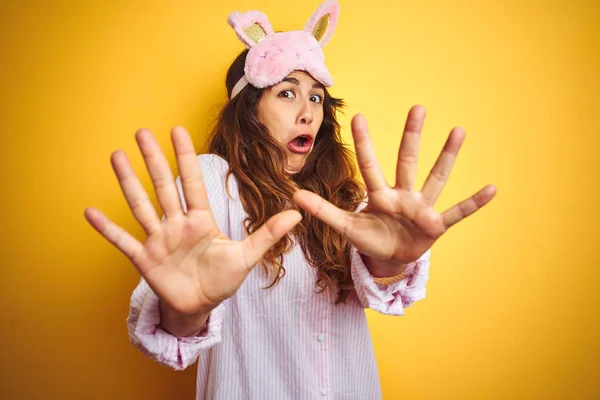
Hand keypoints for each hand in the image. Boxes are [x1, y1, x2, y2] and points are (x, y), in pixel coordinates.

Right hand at [84, 127, 301, 314]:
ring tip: (116, 156)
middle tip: (142, 131)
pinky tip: (89, 212)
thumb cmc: (221, 280)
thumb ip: (268, 235)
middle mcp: (177, 225)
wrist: (200, 307)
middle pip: (163, 186)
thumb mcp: (246, 257)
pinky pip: (122, 241)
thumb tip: (296, 214)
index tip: (177, 130)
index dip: (185, 157)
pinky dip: (107, 228)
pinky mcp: (144, 259)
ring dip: (128, 182)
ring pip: (141, 205)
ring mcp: (158, 240)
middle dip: (153, 159)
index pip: (192, 183)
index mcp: (201, 221)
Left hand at [293, 105, 495, 267]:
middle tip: (417, 107)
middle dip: (411, 136)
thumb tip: (293, 196)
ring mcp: (421, 208)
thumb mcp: (345, 227)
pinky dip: (473, 204)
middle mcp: (403, 195)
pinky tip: (492, 188)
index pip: (370, 165)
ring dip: (447, 156)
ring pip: (435, 178)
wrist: (391, 258)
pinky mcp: (436, 225)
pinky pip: (457, 213)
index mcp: (379, 195)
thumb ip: (323, 210)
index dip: (364, 143)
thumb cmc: (369, 238)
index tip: (359, 116)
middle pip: (407, 161)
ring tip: (459, 131)